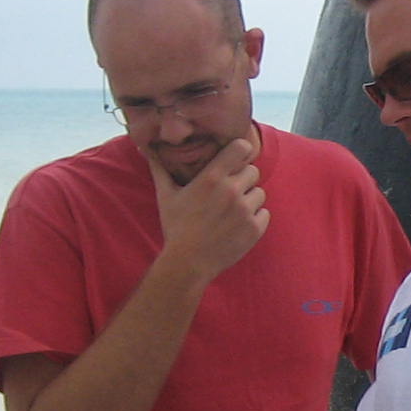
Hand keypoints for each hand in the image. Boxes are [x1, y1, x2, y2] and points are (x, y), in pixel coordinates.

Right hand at [149, 134, 266, 279]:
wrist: (188, 262)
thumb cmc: (176, 227)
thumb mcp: (166, 196)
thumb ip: (160, 169)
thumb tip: (146, 149)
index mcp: (212, 178)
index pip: (240, 147)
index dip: (240, 151)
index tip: (235, 158)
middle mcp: (232, 191)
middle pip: (253, 171)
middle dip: (243, 178)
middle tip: (230, 191)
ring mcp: (245, 210)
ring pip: (260, 193)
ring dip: (250, 199)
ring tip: (232, 211)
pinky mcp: (255, 228)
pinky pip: (264, 213)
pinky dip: (255, 218)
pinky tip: (238, 225)